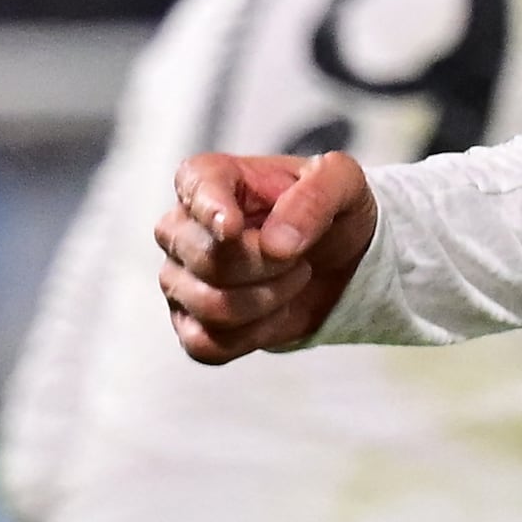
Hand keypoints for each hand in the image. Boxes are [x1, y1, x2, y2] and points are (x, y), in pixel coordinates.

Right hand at [155, 151, 376, 360]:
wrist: (338, 258)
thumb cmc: (328, 209)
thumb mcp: (343, 182)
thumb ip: (315, 197)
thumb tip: (275, 244)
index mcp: (209, 177)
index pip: (194, 186)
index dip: (211, 210)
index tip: (234, 228)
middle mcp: (180, 227)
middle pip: (209, 259)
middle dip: (270, 266)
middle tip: (300, 256)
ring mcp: (178, 278)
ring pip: (210, 305)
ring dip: (269, 300)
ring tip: (294, 277)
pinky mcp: (189, 323)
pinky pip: (207, 344)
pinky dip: (255, 335)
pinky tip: (276, 312)